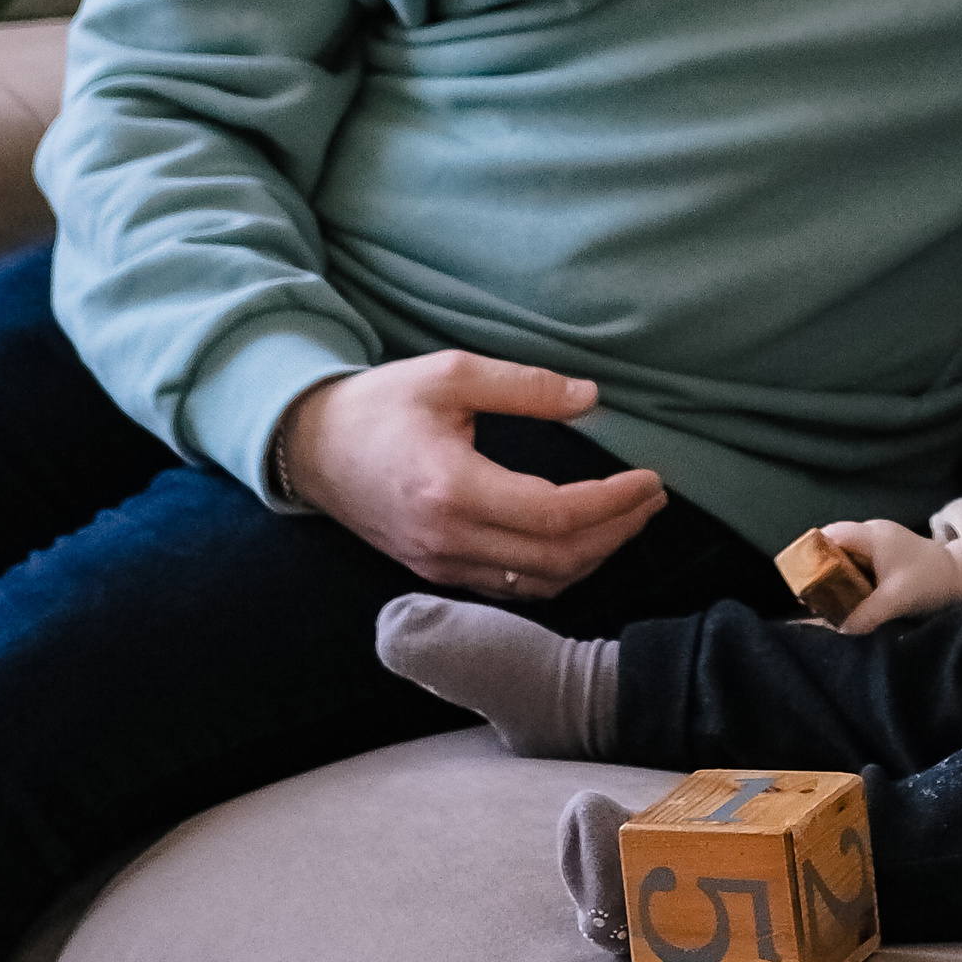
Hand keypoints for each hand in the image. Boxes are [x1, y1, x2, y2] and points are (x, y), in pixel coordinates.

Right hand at [278, 352, 666, 596]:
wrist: (309, 448)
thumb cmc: (380, 404)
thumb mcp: (450, 374)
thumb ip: (524, 386)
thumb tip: (591, 398)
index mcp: (452, 488)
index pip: (554, 515)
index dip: (612, 503)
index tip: (649, 480)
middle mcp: (447, 539)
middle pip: (555, 559)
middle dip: (616, 533)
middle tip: (652, 499)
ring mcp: (440, 564)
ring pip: (537, 584)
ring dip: (592, 557)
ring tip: (628, 518)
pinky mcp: (435, 572)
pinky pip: (509, 588)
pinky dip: (555, 572)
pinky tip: (581, 542)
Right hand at [818, 519, 961, 636]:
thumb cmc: (931, 579)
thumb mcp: (896, 599)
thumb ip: (865, 614)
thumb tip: (839, 631)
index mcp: (872, 535)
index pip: (830, 534)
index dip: (812, 553)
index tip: (801, 578)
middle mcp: (873, 535)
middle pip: (834, 546)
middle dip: (820, 569)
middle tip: (810, 596)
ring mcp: (881, 545)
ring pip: (846, 557)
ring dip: (836, 577)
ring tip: (824, 602)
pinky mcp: (887, 558)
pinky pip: (859, 565)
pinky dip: (850, 580)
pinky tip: (846, 601)